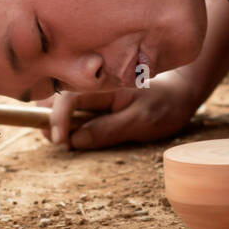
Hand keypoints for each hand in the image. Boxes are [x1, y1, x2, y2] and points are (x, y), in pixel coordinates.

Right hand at [37, 70, 199, 150]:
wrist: (180, 93)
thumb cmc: (165, 105)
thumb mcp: (142, 121)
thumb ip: (109, 129)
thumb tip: (75, 139)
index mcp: (105, 86)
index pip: (68, 97)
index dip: (57, 118)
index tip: (60, 141)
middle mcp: (95, 87)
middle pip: (57, 99)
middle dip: (48, 119)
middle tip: (57, 141)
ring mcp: (95, 94)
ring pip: (62, 105)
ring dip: (55, 122)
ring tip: (62, 139)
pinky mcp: (97, 102)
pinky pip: (74, 110)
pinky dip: (67, 122)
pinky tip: (72, 134)